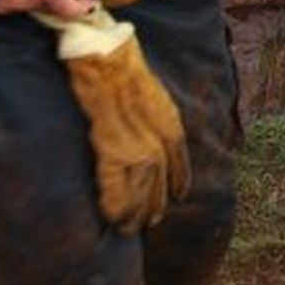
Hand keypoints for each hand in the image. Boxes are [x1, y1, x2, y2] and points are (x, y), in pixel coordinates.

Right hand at [36, 8, 190, 233]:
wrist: (105, 56)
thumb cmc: (124, 68)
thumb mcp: (154, 91)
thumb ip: (156, 114)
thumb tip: (153, 130)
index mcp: (169, 119)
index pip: (180, 158)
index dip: (179, 179)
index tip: (179, 196)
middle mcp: (157, 134)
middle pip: (161, 178)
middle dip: (157, 202)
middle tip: (153, 221)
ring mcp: (135, 142)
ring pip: (141, 187)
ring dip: (137, 210)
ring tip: (132, 227)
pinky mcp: (111, 146)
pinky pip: (116, 183)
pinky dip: (115, 202)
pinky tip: (113, 217)